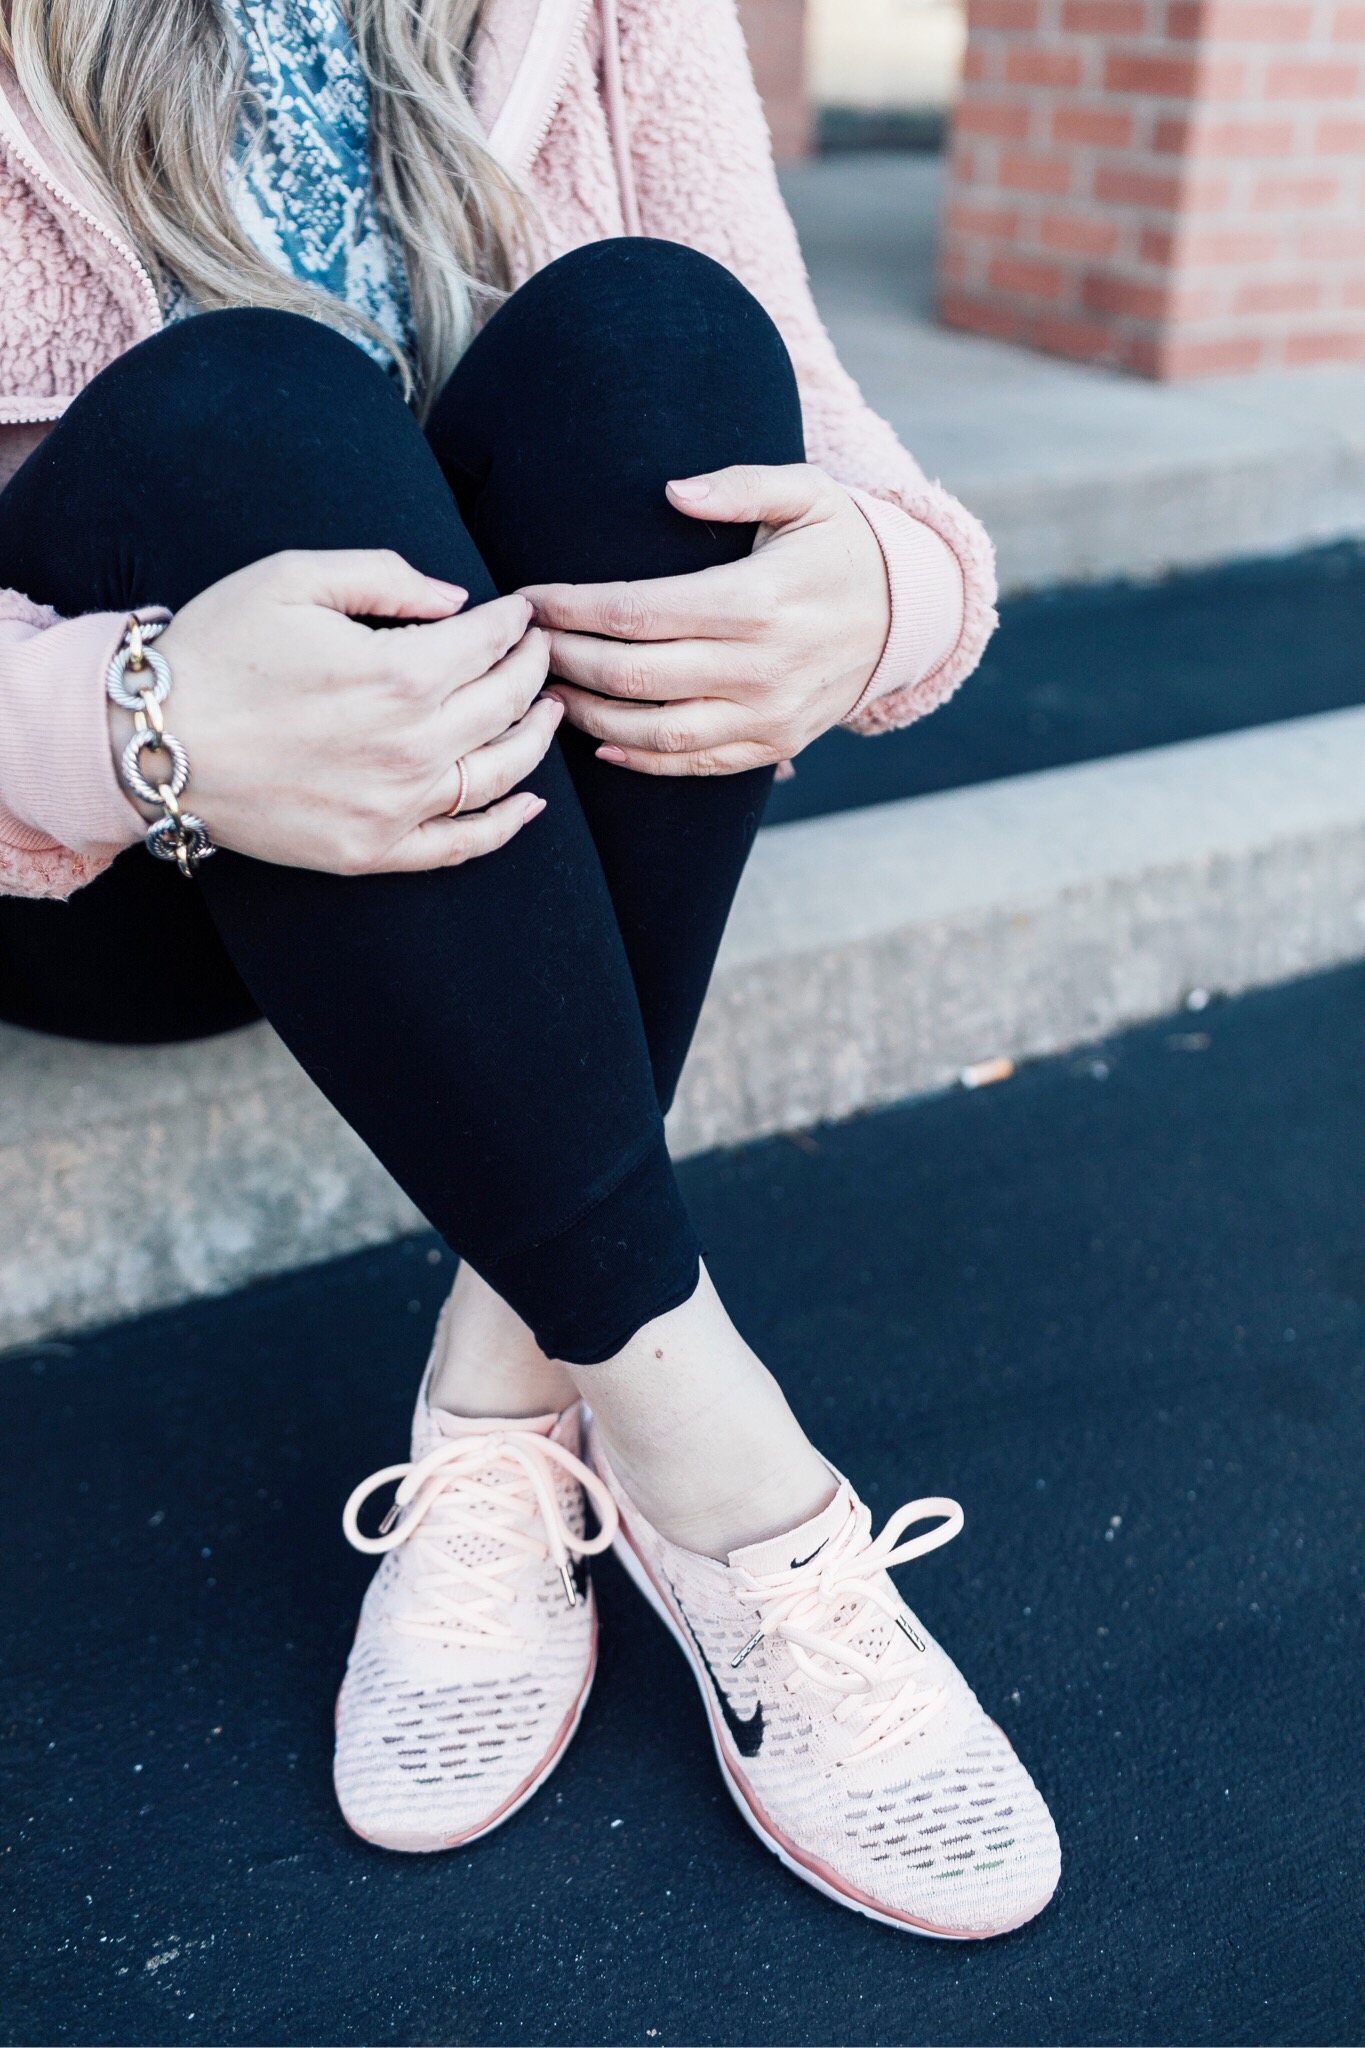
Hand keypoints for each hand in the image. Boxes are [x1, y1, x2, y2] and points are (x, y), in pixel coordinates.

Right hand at [112, 550, 558, 872]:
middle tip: (542, 652)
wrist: (150, 741)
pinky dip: (505, 825)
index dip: (516, 622)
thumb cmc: (217, 649)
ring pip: (501, 772)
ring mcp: (395, 806)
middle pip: (507, 703)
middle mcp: (411, 746)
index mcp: (399, 674)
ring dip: (537, 738)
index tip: (522, 611)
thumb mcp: (293, 577)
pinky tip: (530, 803)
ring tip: (550, 712)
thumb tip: (456, 601)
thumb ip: (385, 576)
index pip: (490, 643)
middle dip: (535, 669)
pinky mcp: (372, 851)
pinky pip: (460, 843)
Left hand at [521, 464, 889, 775]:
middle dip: (563, 660)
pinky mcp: (772, 745)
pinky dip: (637, 760)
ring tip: (546, 691)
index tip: (528, 598)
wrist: (909, 617)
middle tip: (522, 645)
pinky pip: (691, 765)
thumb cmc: (841, 545)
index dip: (571, 608)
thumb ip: (740, 484)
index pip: (636, 611)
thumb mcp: (807, 493)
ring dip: (587, 716)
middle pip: (630, 676)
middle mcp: (759, 668)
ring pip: (652, 733)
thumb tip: (673, 491)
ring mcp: (766, 715)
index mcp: (756, 602)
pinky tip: (598, 739)